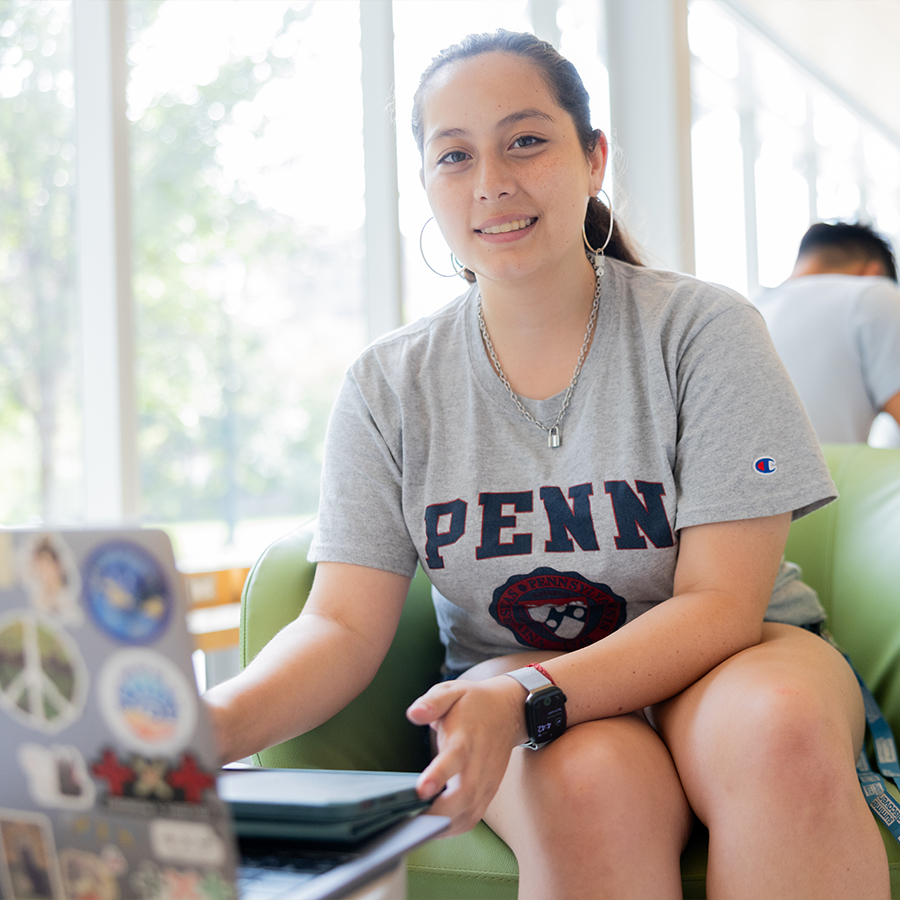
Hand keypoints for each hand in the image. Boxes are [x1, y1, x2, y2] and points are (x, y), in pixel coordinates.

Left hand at [406, 676, 524, 835]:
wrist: (508, 711)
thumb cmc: (474, 703)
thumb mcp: (453, 690)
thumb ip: (433, 702)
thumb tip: (414, 713)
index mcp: (466, 736)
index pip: (455, 758)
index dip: (439, 774)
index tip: (421, 789)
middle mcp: (479, 763)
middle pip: (463, 795)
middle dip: (437, 813)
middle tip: (410, 819)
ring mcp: (486, 780)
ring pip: (468, 813)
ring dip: (442, 825)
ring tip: (415, 828)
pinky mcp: (488, 792)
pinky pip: (471, 818)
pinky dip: (452, 828)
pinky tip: (432, 827)